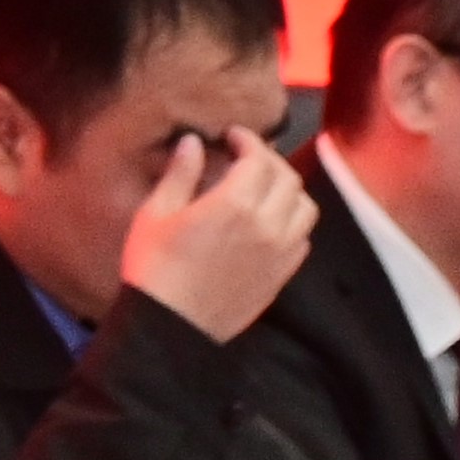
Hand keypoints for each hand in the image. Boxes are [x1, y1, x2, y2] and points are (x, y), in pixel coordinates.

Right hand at [116, 128, 320, 345]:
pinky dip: (293, 221)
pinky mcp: (282, 275)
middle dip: (269, 160)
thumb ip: (180, 174)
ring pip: (305, 208)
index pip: (258, 158)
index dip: (248, 140)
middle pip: (287, 178)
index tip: (233, 135)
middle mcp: (267, 224)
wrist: (171, 325)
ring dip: (288, 190)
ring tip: (264, 188)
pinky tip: (270, 222)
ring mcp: (280, 252)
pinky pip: (303, 238)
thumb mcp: (155, 213)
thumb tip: (194, 142)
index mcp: (234, 204)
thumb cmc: (154, 265)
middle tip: (246, 156)